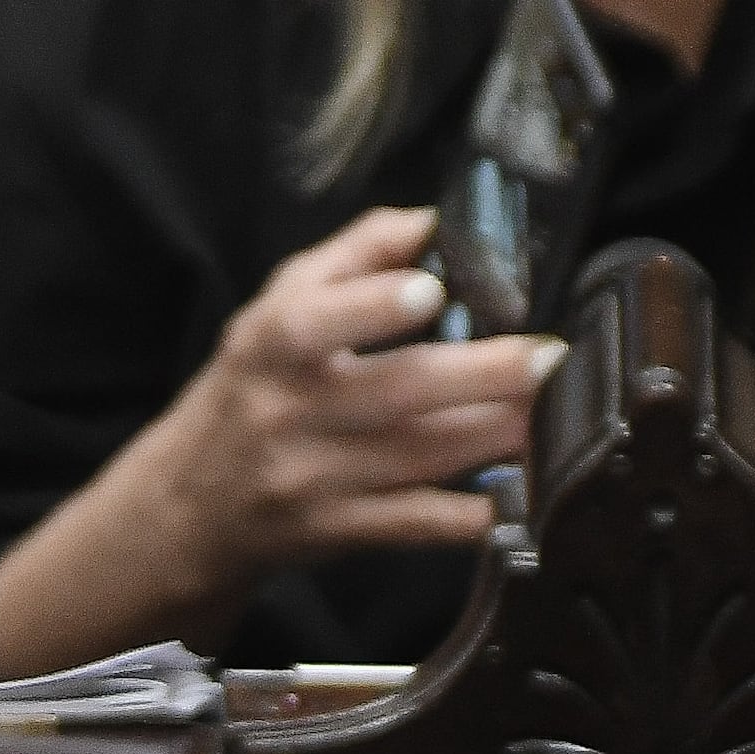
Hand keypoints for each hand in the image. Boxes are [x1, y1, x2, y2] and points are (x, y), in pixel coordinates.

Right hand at [0, 208, 558, 674]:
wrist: (191, 507)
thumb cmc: (250, 391)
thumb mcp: (274, 310)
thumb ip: (350, 259)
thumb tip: (430, 220)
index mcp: (271, 345)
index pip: (314, 322)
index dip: (373, 306)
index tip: (432, 291)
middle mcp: (292, 411)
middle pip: (395, 390)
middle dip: (482, 374)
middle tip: (549, 357)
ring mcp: (318, 478)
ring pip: (422, 455)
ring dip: (501, 435)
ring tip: (562, 410)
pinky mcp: (344, 533)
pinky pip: (419, 525)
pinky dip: (475, 516)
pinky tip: (527, 496)